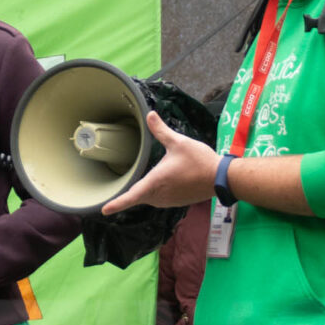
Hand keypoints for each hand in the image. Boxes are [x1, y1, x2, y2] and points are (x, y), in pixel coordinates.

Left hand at [100, 112, 216, 215]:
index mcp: (155, 182)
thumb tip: (150, 115)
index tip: (104, 210)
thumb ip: (161, 130)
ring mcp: (169, 201)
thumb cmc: (199, 160)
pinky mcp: (177, 202)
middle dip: (132, 191)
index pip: (131, 196)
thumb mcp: (178, 142)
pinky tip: (164, 181)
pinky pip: (161, 198)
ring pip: (150, 197)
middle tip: (121, 188)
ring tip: (145, 179)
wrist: (220, 177)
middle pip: (139, 195)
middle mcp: (160, 195)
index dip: (116, 204)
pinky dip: (158, 191)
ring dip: (147, 189)